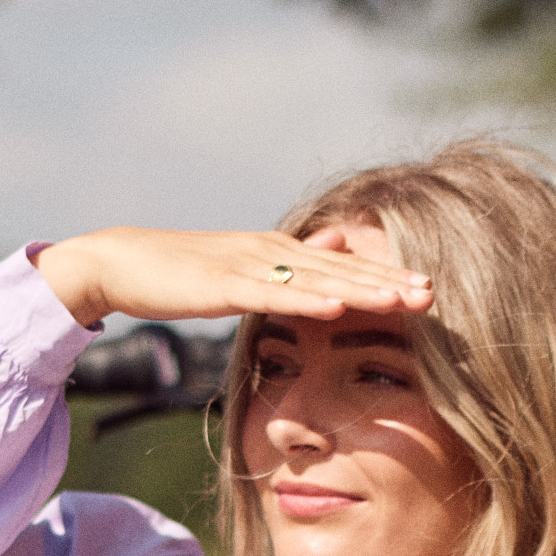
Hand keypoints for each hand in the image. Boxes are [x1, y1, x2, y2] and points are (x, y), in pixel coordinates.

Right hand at [32, 225, 429, 332]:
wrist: (119, 263)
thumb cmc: (177, 276)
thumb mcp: (237, 274)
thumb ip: (280, 275)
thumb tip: (323, 267)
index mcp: (276, 253)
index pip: (341, 266)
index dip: (385, 276)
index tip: (428, 291)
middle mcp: (270, 251)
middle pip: (341, 267)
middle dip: (390, 281)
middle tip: (436, 294)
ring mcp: (248, 264)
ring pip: (317, 278)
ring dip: (364, 288)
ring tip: (406, 299)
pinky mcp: (223, 282)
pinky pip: (274, 293)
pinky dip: (308, 297)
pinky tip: (338, 304)